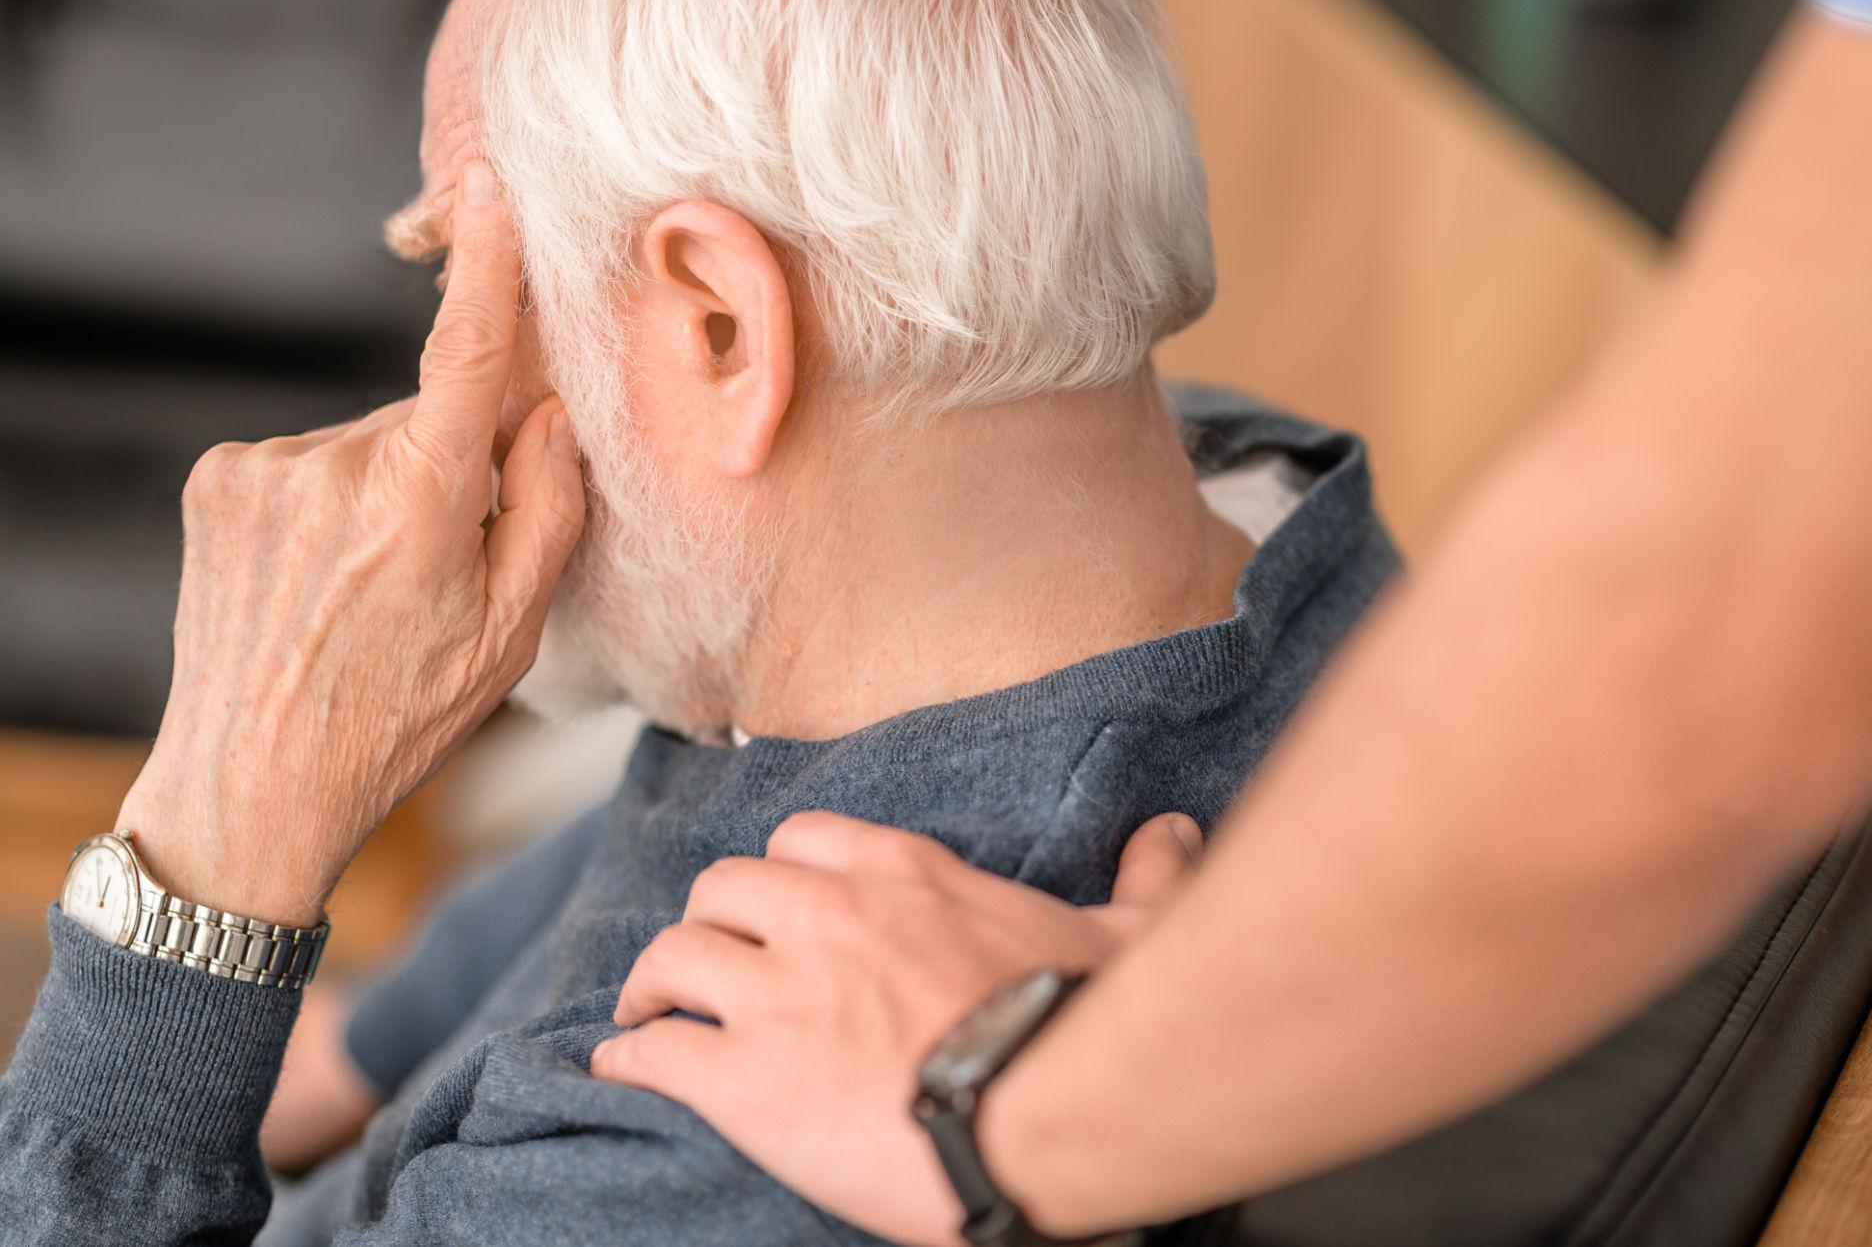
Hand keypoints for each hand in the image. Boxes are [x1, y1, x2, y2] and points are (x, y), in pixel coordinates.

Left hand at [117, 165, 584, 926]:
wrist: (251, 783)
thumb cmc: (400, 717)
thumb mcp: (513, 633)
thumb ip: (548, 508)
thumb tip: (547, 412)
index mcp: (418, 503)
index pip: (466, 355)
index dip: (487, 266)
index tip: (489, 183)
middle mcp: (332, 467)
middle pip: (428, 418)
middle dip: (452, 463)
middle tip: (444, 565)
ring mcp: (262, 470)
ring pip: (366, 440)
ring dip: (386, 485)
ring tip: (370, 588)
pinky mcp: (217, 480)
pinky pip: (308, 460)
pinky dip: (329, 497)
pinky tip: (321, 575)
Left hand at [590, 808, 1203, 1246]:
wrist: (1047, 1113)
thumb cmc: (1085, 1022)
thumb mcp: (1125, 934)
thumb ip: (1142, 877)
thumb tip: (1175, 834)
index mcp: (902, 874)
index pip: (802, 838)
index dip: (780, 873)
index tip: (778, 904)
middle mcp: (827, 914)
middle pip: (720, 888)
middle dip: (710, 924)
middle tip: (710, 962)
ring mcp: (780, 992)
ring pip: (672, 956)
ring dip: (656, 986)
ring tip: (649, 1011)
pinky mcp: (745, 1076)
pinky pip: (654, 1049)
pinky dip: (630, 1055)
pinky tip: (620, 1066)